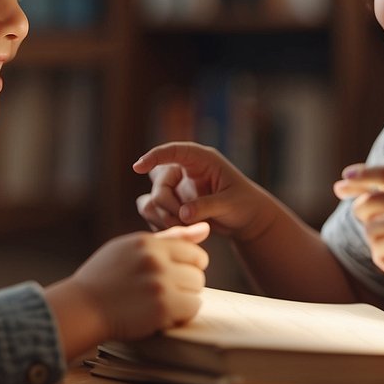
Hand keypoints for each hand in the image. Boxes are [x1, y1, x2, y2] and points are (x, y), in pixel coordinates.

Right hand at [69, 222, 209, 339]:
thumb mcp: (130, 248)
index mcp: (148, 242)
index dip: (187, 266)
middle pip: (198, 271)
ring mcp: (160, 283)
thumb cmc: (105, 277)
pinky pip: (192, 308)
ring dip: (184, 299)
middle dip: (186, 283)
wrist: (81, 308)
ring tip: (160, 301)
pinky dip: (180, 314)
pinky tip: (160, 314)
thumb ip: (169, 238)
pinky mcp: (162, 307)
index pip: (193, 251)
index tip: (173, 276)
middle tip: (163, 291)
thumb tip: (205, 229)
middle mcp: (156, 259)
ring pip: (197, 289)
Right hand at [133, 142, 274, 241]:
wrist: (246, 220)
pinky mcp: (171, 204)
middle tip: (186, 222)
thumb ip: (207, 206)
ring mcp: (176, 187)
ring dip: (164, 217)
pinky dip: (162, 225)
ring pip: (152, 200)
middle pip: (160, 183)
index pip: (174, 151)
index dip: (155, 156)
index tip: (137, 167)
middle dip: (168, 206)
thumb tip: (183, 214)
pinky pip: (154, 213)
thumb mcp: (230, 203)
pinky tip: (180, 232)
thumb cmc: (244, 204)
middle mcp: (184, 170)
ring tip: (186, 229)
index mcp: (201, 159)